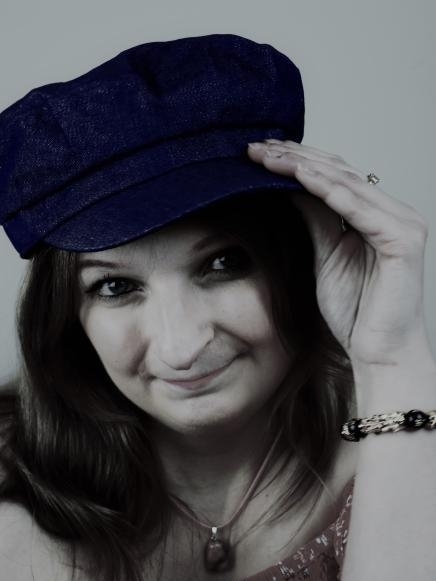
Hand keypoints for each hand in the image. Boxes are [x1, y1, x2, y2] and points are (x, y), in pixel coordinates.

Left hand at [247, 140, 433, 371]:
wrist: (379, 353)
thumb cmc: (357, 312)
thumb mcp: (325, 256)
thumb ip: (315, 220)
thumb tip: (289, 187)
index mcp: (376, 214)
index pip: (334, 177)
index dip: (296, 162)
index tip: (258, 154)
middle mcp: (393, 212)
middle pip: (340, 173)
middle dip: (294, 158)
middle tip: (256, 147)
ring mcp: (403, 223)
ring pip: (347, 184)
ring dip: (304, 168)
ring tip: (269, 157)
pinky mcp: (403, 241)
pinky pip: (361, 210)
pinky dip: (331, 191)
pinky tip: (301, 178)